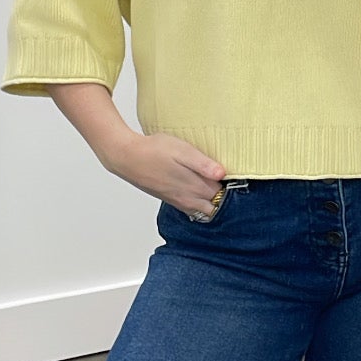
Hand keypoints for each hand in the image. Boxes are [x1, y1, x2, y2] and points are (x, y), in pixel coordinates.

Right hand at [108, 129, 227, 217]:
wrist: (127, 158)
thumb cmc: (154, 150)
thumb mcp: (182, 150)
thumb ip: (203, 164)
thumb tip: (222, 174)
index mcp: (195, 186)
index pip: (223, 194)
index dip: (229, 185)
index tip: (233, 174)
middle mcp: (188, 199)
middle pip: (215, 206)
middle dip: (224, 197)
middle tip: (225, 180)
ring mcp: (179, 201)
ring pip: (204, 210)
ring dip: (212, 201)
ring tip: (213, 184)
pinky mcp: (170, 199)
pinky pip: (191, 209)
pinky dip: (199, 204)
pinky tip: (198, 189)